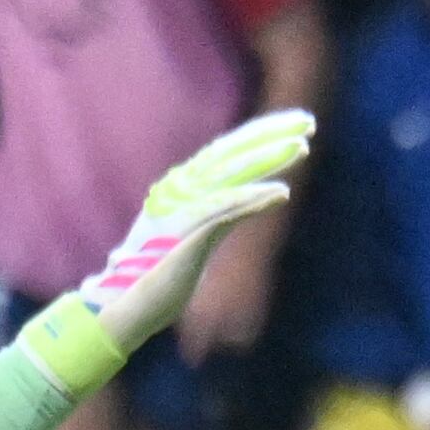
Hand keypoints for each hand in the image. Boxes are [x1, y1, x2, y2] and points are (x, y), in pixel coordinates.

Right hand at [41, 108, 315, 382]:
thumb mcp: (196, 237)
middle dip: (271, 133)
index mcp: (183, 188)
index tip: (297, 127)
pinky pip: (224, 209)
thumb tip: (247, 204)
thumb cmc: (156, 277)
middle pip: (232, 151)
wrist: (121, 307)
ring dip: (268, 157)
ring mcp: (181, 208)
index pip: (228, 151)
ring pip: (231, 172)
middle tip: (307, 122)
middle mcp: (181, 190)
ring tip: (303, 147)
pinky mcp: (185, 233)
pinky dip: (252, 198)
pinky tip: (281, 192)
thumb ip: (220, 216)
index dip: (262, 135)